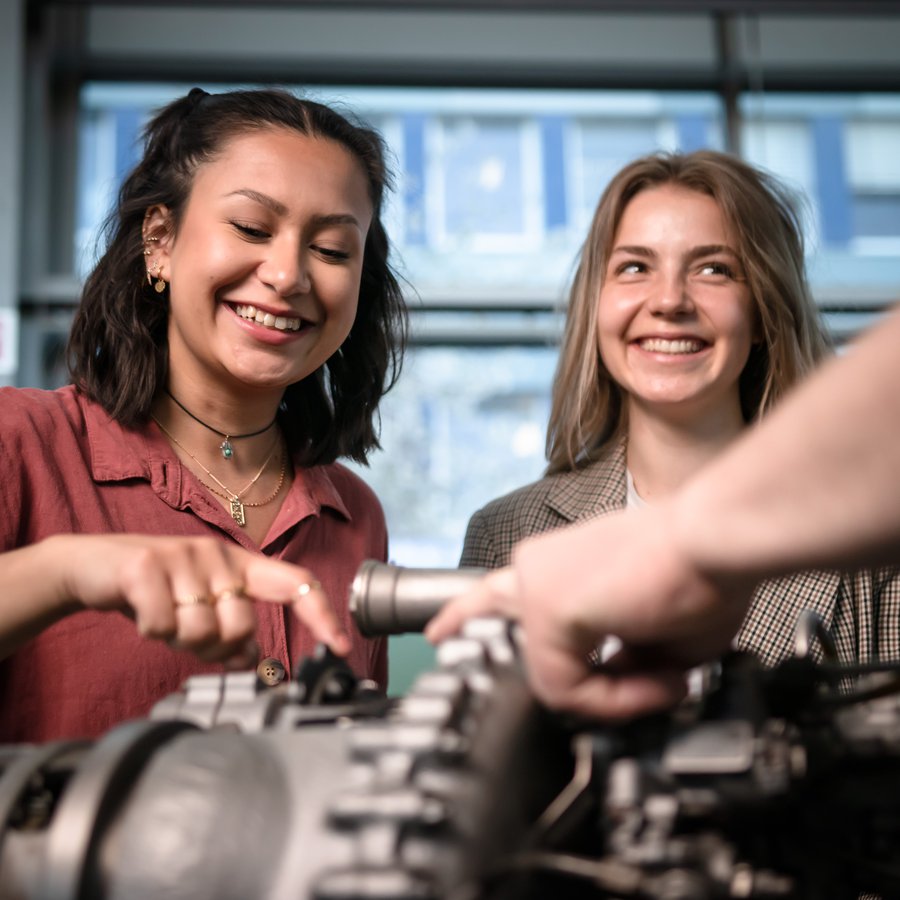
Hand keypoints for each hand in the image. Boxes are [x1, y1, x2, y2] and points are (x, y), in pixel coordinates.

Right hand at [49, 533, 349, 664]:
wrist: (92, 567)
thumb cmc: (155, 590)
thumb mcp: (199, 606)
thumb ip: (231, 629)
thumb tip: (254, 657)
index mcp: (239, 565)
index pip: (296, 584)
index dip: (322, 615)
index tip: (342, 646)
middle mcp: (218, 555)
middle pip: (242, 627)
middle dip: (216, 647)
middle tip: (190, 635)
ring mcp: (183, 556)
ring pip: (202, 631)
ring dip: (180, 640)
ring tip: (164, 618)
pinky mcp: (147, 565)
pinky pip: (164, 626)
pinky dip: (152, 632)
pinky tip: (142, 614)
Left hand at [428, 506, 752, 719]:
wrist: (714, 540)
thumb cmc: (702, 569)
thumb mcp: (659, 629)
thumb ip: (627, 657)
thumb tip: (624, 681)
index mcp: (564, 564)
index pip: (508, 588)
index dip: (478, 608)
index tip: (453, 626)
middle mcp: (540, 568)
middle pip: (488, 604)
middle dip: (463, 621)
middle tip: (438, 637)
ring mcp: (537, 586)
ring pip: (548, 672)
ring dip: (614, 695)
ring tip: (664, 685)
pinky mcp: (546, 608)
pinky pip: (567, 686)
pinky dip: (618, 700)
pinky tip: (654, 685)